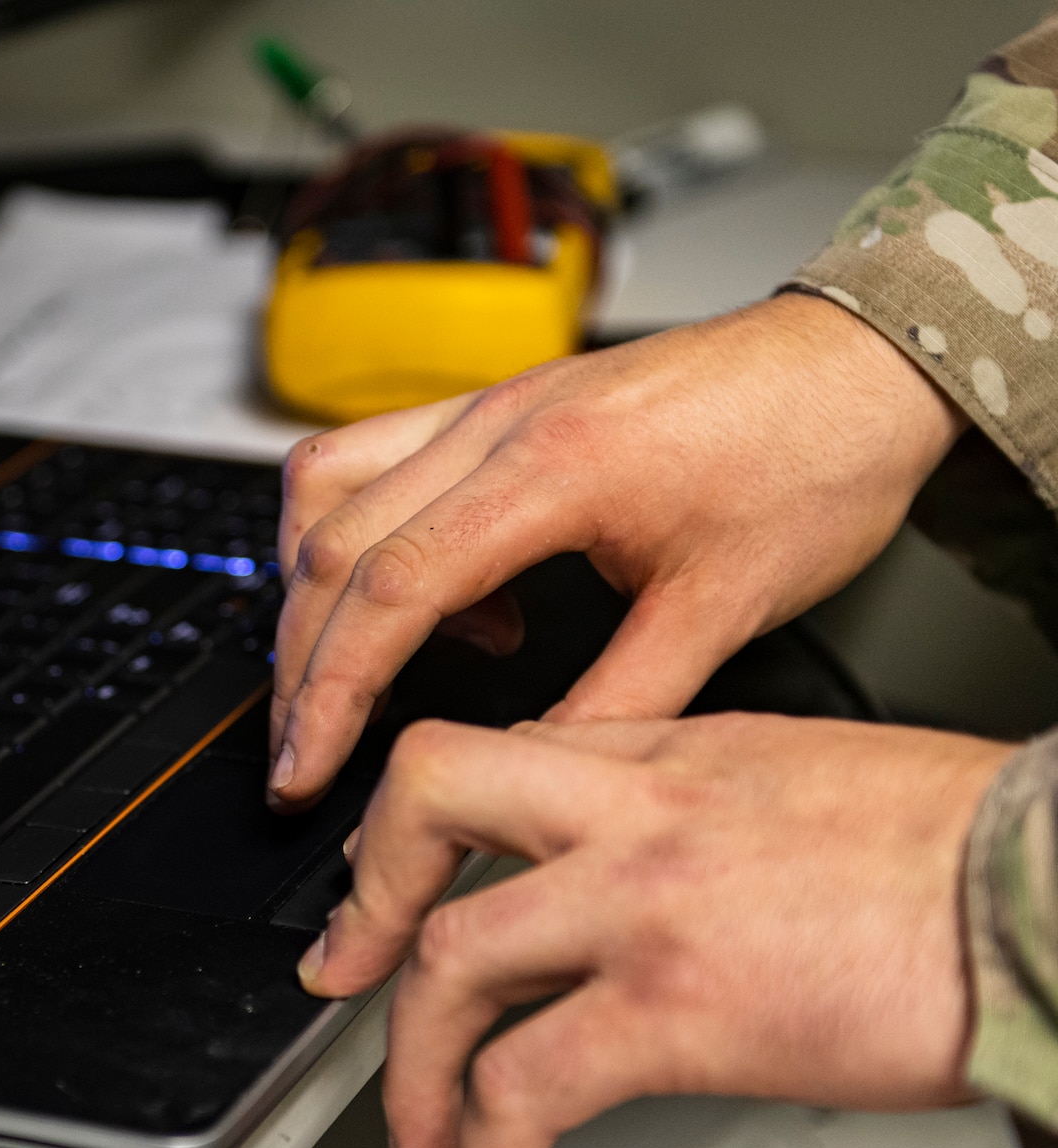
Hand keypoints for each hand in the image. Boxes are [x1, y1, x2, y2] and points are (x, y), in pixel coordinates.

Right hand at [267, 294, 966, 810]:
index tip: (306, 764)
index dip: (332, 691)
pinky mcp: (497, 408)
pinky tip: (445, 603)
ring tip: (351, 671)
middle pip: (332, 543)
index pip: (391, 587)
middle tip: (301, 750)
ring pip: (326, 485)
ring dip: (313, 587)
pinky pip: (374, 460)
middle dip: (300, 661)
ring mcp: (489, 407)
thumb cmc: (816, 453)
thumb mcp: (729, 606)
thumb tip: (531, 770)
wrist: (866, 359)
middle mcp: (500, 423)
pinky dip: (366, 540)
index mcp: (555, 469)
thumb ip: (618, 699)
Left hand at [296, 712, 1013, 1147]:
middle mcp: (637, 807)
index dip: (431, 828)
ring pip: (450, 957)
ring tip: (420, 1140)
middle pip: (426, 798)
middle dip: (367, 896)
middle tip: (350, 972)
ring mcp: (644, 902)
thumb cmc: (965, 851)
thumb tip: (644, 867)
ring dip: (410, 1067)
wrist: (1052, 889)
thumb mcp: (807, 781)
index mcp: (671, 752)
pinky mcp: (677, 1009)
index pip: (501, 759)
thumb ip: (702, 809)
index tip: (408, 882)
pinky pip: (523, 1089)